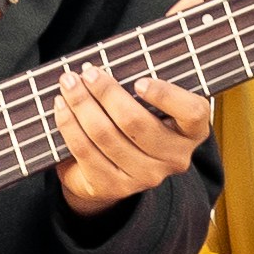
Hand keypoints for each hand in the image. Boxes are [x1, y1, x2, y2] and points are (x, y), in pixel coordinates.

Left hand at [54, 62, 211, 211]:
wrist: (112, 171)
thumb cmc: (134, 124)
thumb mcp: (149, 106)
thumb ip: (141, 88)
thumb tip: (105, 67)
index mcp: (191, 132)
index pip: (192, 113)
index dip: (166, 96)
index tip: (139, 81)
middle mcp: (174, 158)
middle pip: (136, 122)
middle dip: (106, 92)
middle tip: (88, 72)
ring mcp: (146, 176)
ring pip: (106, 134)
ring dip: (82, 104)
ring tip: (69, 84)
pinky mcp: (115, 186)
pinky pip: (86, 150)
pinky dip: (69, 125)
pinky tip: (61, 107)